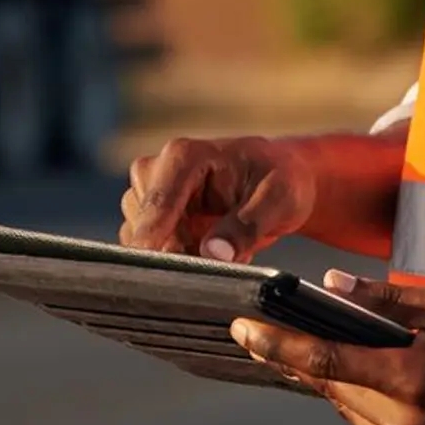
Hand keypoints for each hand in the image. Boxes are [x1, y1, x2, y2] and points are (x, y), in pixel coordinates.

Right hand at [121, 135, 318, 261]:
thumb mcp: (278, 199)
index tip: (158, 268)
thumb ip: (247, 225)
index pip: (158, 200)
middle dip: (174, 251)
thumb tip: (214, 254)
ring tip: (221, 251)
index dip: (153, 236)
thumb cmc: (280, 179)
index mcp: (185, 156)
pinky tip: (209, 253)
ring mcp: (152, 195)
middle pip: (144, 224)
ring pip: (143, 240)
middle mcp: (158, 170)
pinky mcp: (154, 218)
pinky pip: (152, 249)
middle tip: (217, 261)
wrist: (279, 182)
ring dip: (178, 256)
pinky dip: (178, 259)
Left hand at [233, 272, 424, 424]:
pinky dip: (377, 413)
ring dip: (351, 388)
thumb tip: (330, 289)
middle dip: (316, 359)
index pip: (325, 363)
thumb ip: (387, 301)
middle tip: (300, 328)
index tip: (241, 329)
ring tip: (381, 360)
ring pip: (353, 416)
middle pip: (334, 391)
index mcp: (414, 383)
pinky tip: (404, 392)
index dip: (277, 345)